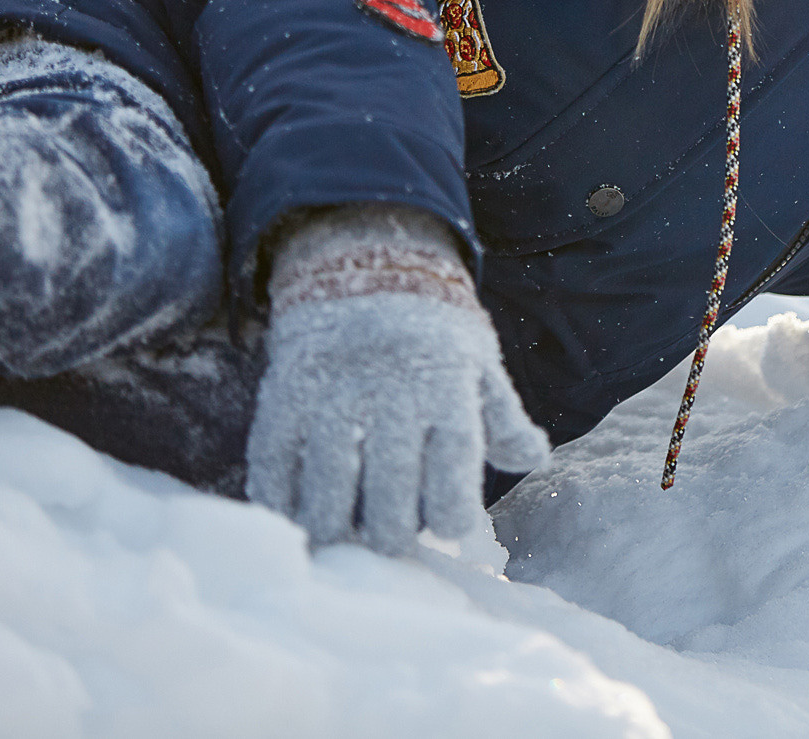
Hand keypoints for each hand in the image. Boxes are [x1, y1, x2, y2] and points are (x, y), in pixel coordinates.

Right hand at [246, 206, 547, 554]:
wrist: (364, 269)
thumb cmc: (432, 333)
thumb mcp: (478, 365)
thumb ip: (504, 418)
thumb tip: (533, 458)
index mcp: (444, 388)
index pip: (453, 468)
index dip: (452, 511)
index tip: (449, 525)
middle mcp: (389, 394)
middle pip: (390, 493)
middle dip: (392, 533)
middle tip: (390, 539)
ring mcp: (331, 397)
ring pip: (329, 491)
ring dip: (336, 529)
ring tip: (345, 536)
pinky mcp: (284, 398)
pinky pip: (275, 467)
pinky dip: (283, 503)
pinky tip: (299, 516)